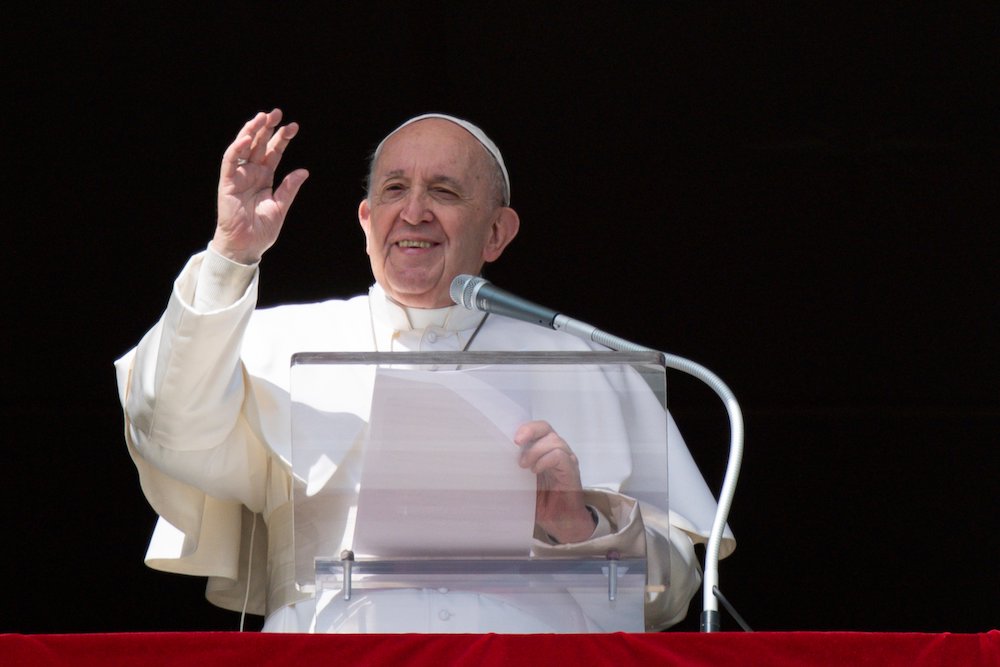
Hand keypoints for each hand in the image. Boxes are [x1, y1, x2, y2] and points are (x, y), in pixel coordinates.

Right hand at [213, 108, 309, 263]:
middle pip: (259, 145)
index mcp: (264, 178)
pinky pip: (231, 161)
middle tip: (277, 113)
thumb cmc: (261, 230)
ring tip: (262, 118)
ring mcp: (239, 176)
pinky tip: (248, 138)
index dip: (282, 139)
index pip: (273, 153)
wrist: (246, 246)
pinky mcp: (227, 182)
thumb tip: (303, 171)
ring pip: (244, 148)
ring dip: (251, 131)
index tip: (293, 127)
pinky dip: (238, 148)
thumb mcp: (280, 206)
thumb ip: (289, 188)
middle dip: (267, 128)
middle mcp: (251, 174)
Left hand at [515, 420, 594, 543]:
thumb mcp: (521, 484)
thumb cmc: (541, 502)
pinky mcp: (571, 471)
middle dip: (530, 431)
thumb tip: (490, 465)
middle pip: (545, 428)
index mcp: (544, 450)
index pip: (536, 429)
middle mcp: (556, 450)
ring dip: (536, 450)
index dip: (524, 428)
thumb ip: (513, 471)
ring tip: (524, 466)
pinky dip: (546, 460)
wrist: (561, 522)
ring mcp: (566, 460)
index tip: (511, 438)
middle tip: (517, 442)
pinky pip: (560, 456)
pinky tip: (536, 470)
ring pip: (553, 441)